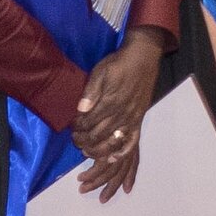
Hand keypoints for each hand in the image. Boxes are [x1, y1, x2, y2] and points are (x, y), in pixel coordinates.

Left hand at [72, 33, 163, 191]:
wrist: (143, 58)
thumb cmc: (119, 64)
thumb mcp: (101, 71)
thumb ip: (91, 92)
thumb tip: (81, 110)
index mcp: (109, 102)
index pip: (88, 123)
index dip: (77, 128)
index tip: (72, 128)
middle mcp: (120, 114)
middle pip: (98, 136)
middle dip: (83, 141)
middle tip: (75, 141)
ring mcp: (131, 119)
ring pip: (112, 143)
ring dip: (97, 150)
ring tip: (87, 151)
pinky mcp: (138, 120)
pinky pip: (132, 142)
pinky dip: (121, 153)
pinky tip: (112, 158)